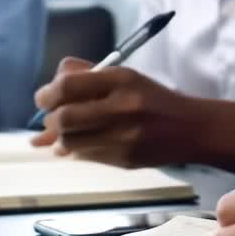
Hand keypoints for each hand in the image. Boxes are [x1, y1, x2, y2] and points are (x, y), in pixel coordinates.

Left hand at [30, 57, 198, 167]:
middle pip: (65, 117)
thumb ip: (86, 76)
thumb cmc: (152, 99)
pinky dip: (75, 150)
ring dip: (60, 138)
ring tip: (64, 133)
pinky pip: (84, 156)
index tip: (43, 98)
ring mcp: (124, 137)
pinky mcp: (124, 159)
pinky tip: (78, 145)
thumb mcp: (125, 77)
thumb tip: (46, 95)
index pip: (68, 85)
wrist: (190, 128)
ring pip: (70, 141)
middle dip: (50, 119)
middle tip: (51, 119)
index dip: (47, 93)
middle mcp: (122, 107)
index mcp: (121, 80)